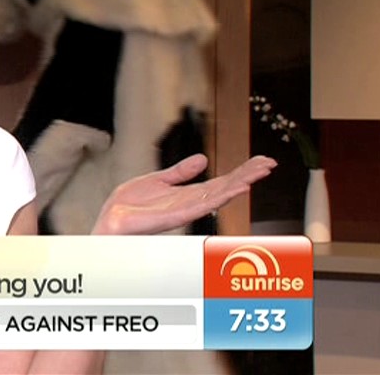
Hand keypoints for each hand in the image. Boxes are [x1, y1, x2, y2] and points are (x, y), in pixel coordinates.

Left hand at [91, 154, 276, 234]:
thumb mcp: (157, 180)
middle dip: (247, 175)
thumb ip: (180, 172)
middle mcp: (190, 204)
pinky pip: (202, 205)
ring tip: (259, 172)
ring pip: (219, 195)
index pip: (220, 182)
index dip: (241, 172)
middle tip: (269, 163)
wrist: (110, 221)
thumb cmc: (129, 207)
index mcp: (187, 195)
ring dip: (240, 183)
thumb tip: (203, 159)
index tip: (260, 161)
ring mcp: (185, 211)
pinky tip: (235, 188)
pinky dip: (220, 196)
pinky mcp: (175, 216)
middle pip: (225, 188)